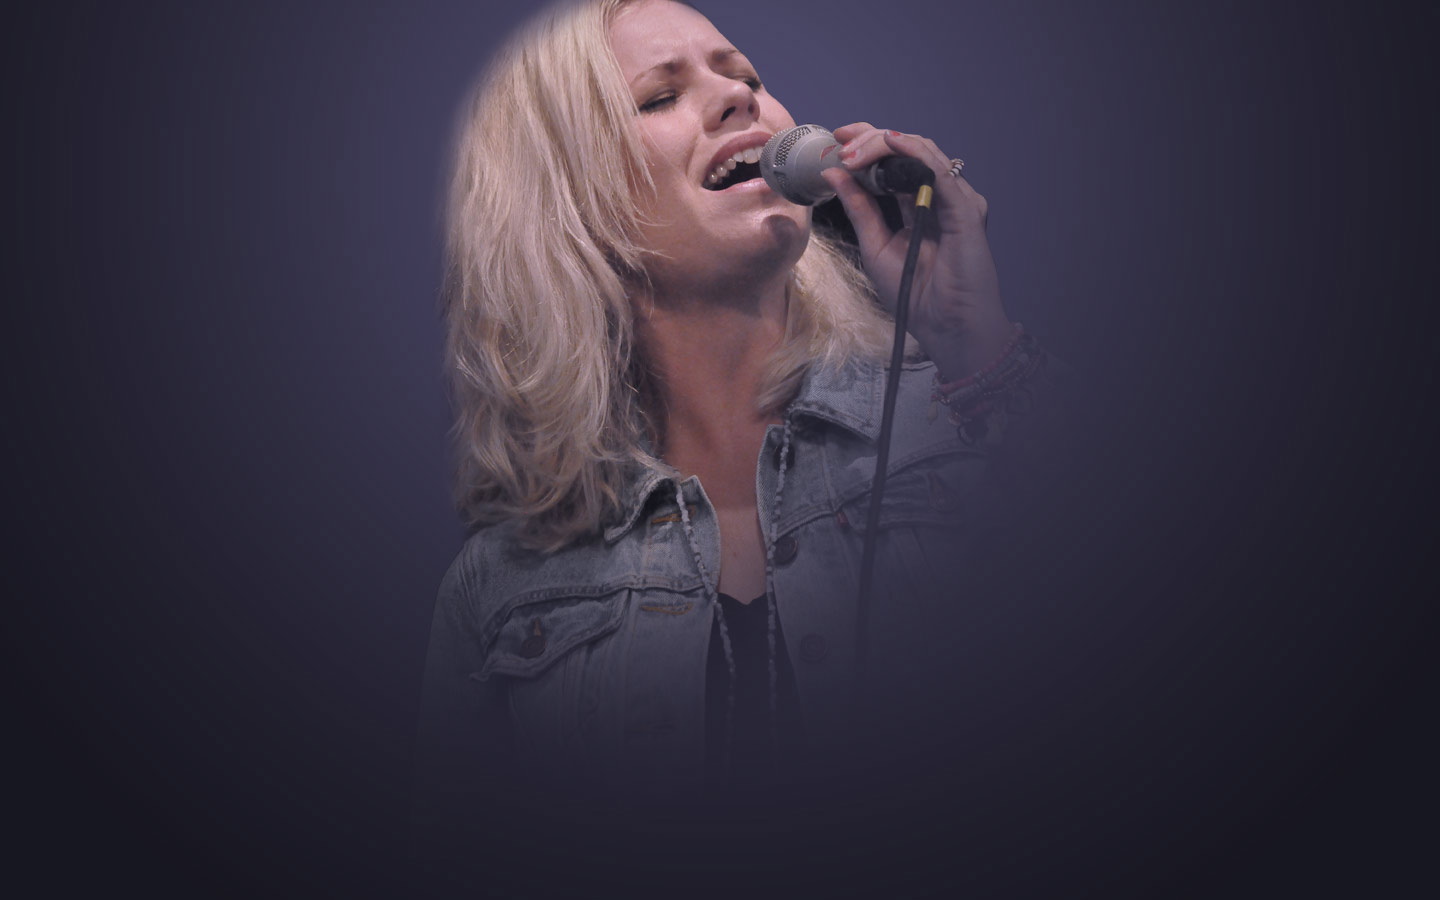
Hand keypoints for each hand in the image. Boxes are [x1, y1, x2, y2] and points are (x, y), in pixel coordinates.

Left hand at [820, 124, 1012, 380]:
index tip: (836, 139)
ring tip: (853, 152)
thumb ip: (859, 208)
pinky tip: (890, 144)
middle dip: (870, 139)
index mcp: (918, 204)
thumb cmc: (915, 295)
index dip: (867, 144)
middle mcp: (939, 195)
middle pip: (907, 150)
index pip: (894, 161)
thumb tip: (832, 173)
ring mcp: (955, 199)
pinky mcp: (966, 208)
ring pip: (921, 152)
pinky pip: (939, 170)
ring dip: (883, 144)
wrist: (945, 326)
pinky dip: (913, 151)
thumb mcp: (875, 246)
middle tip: (840, 142)